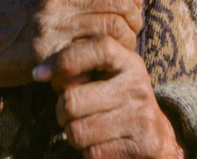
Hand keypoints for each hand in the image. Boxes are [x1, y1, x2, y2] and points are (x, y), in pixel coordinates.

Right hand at [0, 0, 142, 158]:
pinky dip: (106, 58)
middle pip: (118, 0)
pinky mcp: (49, 53)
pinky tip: (105, 63)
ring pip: (112, 26)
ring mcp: (53, 25)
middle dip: (135, 17)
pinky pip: (92, 53)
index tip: (134, 5)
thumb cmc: (0, 17)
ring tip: (124, 48)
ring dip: (126, 39)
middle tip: (134, 29)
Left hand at [35, 36, 185, 158]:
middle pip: (72, 100)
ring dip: (73, 135)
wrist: (158, 139)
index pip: (97, 48)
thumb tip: (40, 72)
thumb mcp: (109, 76)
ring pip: (77, 131)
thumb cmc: (118, 103)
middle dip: (61, 112)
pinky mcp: (142, 146)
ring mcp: (142, 117)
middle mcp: (138, 86)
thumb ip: (83, 66)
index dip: (62, 59)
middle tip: (68, 115)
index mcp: (129, 62)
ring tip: (86, 130)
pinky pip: (92, 153)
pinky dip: (88, 154)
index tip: (38, 75)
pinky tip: (101, 145)